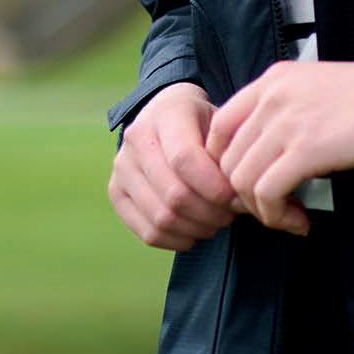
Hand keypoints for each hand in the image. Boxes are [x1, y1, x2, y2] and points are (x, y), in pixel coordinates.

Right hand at [109, 81, 238, 250]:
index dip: (214, 187)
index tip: (236, 198)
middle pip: (174, 194)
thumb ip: (229, 152)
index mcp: (166, 113)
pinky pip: (148, 232)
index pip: (185, 159)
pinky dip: (177, 240)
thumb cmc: (203, 122)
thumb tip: (236, 197)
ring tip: (216, 221)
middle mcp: (136, 138)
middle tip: (231, 213)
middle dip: (210, 212)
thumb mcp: (221, 122)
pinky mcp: (116, 192)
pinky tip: (196, 231)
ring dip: (196, 228)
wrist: (166, 115)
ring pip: (161, 218)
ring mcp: (122, 167)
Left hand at [205, 39, 353, 234]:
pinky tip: (302, 221)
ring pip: (241, 180)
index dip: (227, 166)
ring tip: (292, 218)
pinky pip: (266, 194)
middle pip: (226, 159)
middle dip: (244, 195)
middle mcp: (272, 95)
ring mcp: (287, 121)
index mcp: (273, 79)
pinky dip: (278, 217)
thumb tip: (264, 157)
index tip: (254, 187)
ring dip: (262, 212)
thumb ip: (287, 112)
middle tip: (276, 210)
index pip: (219, 128)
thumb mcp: (320, 90)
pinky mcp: (307, 149)